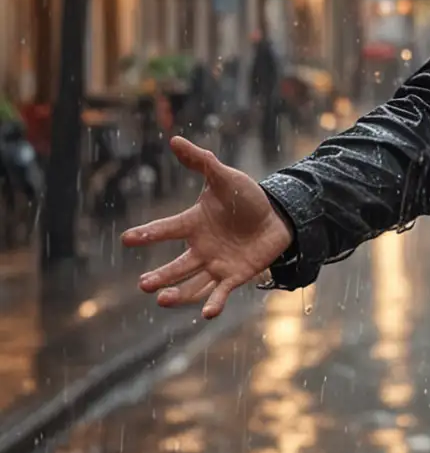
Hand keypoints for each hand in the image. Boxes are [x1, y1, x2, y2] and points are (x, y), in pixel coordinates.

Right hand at [121, 135, 294, 318]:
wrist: (278, 216)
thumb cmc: (247, 198)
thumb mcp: (225, 177)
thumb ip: (202, 162)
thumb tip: (175, 140)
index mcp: (193, 224)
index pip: (166, 229)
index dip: (148, 234)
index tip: (127, 238)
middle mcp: (200, 248)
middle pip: (176, 265)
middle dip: (160, 276)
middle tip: (144, 284)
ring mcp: (217, 265)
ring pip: (192, 283)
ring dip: (178, 293)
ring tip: (161, 299)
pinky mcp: (235, 276)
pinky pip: (221, 293)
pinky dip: (214, 303)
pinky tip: (207, 313)